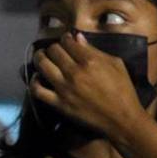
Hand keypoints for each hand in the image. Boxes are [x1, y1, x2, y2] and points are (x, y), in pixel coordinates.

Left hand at [30, 31, 146, 138]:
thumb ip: (95, 50)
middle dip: (53, 47)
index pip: (68, 42)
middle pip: (53, 51)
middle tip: (55, 50)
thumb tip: (77, 38)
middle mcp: (74, 72)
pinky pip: (38, 90)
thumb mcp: (116, 64)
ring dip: (40, 58)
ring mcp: (64, 88)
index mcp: (89, 61)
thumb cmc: (123, 90)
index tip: (66, 40)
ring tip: (41, 57)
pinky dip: (34, 81)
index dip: (66, 38)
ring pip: (42, 65)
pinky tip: (37, 77)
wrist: (121, 119)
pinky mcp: (59, 104)